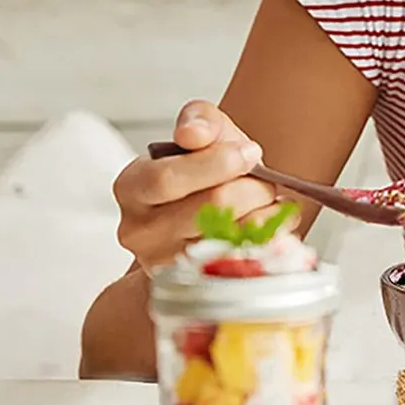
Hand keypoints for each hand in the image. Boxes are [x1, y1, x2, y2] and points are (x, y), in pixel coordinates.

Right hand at [113, 100, 279, 269]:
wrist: (204, 218)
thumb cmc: (202, 171)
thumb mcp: (201, 133)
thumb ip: (200, 120)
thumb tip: (193, 134)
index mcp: (131, 187)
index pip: (167, 178)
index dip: (216, 164)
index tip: (250, 153)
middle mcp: (139, 231)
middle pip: (209, 207)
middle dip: (251, 187)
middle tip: (266, 180)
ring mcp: (166, 264)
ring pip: (232, 236)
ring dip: (265, 214)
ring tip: (268, 201)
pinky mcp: (196, 284)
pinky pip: (246, 261)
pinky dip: (270, 239)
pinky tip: (273, 224)